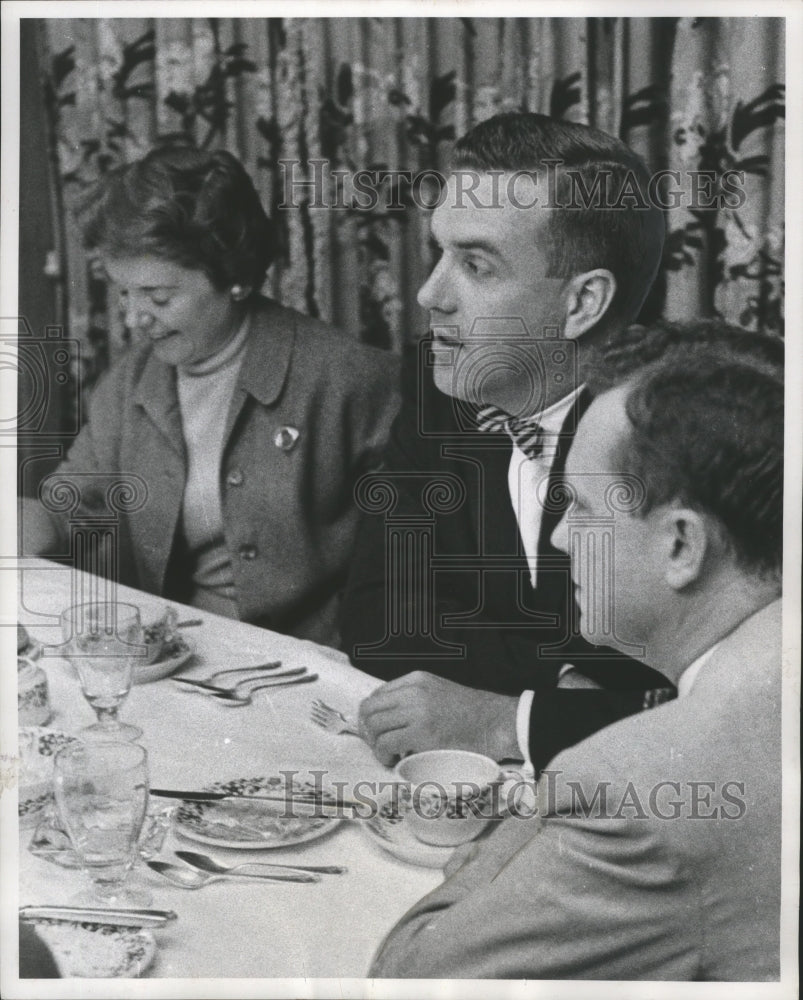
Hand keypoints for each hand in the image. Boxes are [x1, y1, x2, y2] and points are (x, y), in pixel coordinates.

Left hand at [358, 671, 518, 765]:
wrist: (497, 722)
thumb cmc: (471, 714)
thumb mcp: (438, 692)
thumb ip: (414, 698)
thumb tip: (388, 718)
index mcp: (416, 679)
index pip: (377, 694)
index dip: (370, 716)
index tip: (375, 732)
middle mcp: (413, 691)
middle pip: (369, 709)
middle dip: (367, 731)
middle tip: (377, 746)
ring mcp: (417, 711)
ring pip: (374, 726)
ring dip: (375, 744)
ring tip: (388, 754)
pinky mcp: (422, 733)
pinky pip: (387, 743)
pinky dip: (384, 754)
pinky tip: (394, 760)